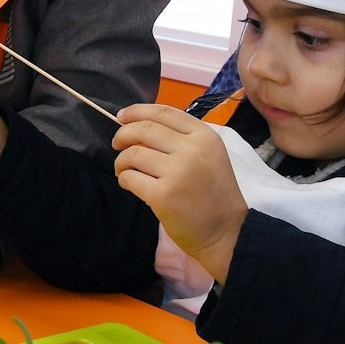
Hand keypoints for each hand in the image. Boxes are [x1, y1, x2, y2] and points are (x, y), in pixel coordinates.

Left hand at [112, 104, 248, 280]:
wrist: (227, 231)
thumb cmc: (214, 193)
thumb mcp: (208, 156)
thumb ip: (181, 139)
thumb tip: (138, 126)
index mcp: (204, 136)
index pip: (163, 112)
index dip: (136, 111)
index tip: (122, 117)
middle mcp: (192, 149)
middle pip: (143, 129)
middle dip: (122, 134)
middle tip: (117, 144)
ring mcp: (177, 172)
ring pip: (133, 153)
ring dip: (121, 161)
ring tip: (124, 170)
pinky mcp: (163, 195)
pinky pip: (130, 178)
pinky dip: (124, 179)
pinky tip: (129, 184)